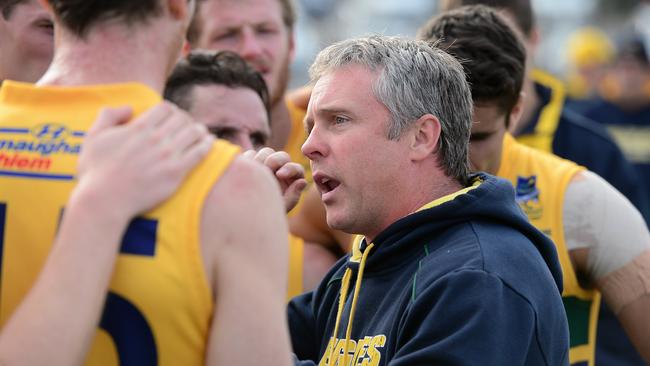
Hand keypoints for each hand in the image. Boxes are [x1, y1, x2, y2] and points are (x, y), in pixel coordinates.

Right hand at [76, 102, 213, 216]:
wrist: (105, 200)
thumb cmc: (96, 171)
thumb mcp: (93, 137)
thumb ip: (109, 116)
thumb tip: (129, 108)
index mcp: (138, 128)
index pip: (165, 108)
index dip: (171, 110)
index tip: (172, 116)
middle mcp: (155, 139)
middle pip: (182, 118)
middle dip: (185, 119)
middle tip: (186, 126)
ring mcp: (167, 155)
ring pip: (193, 132)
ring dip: (199, 130)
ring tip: (200, 133)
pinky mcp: (176, 172)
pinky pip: (199, 153)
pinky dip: (207, 144)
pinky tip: (209, 142)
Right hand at [243, 148, 306, 212]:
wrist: (247, 215)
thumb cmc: (266, 215)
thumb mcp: (280, 209)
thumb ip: (293, 196)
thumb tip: (302, 181)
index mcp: (292, 180)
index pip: (295, 168)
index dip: (289, 169)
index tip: (279, 175)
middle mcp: (281, 169)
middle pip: (282, 156)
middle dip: (274, 160)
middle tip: (266, 169)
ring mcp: (266, 165)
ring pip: (266, 152)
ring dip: (260, 159)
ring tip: (253, 171)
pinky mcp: (251, 163)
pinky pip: (250, 154)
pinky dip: (247, 160)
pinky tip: (242, 170)